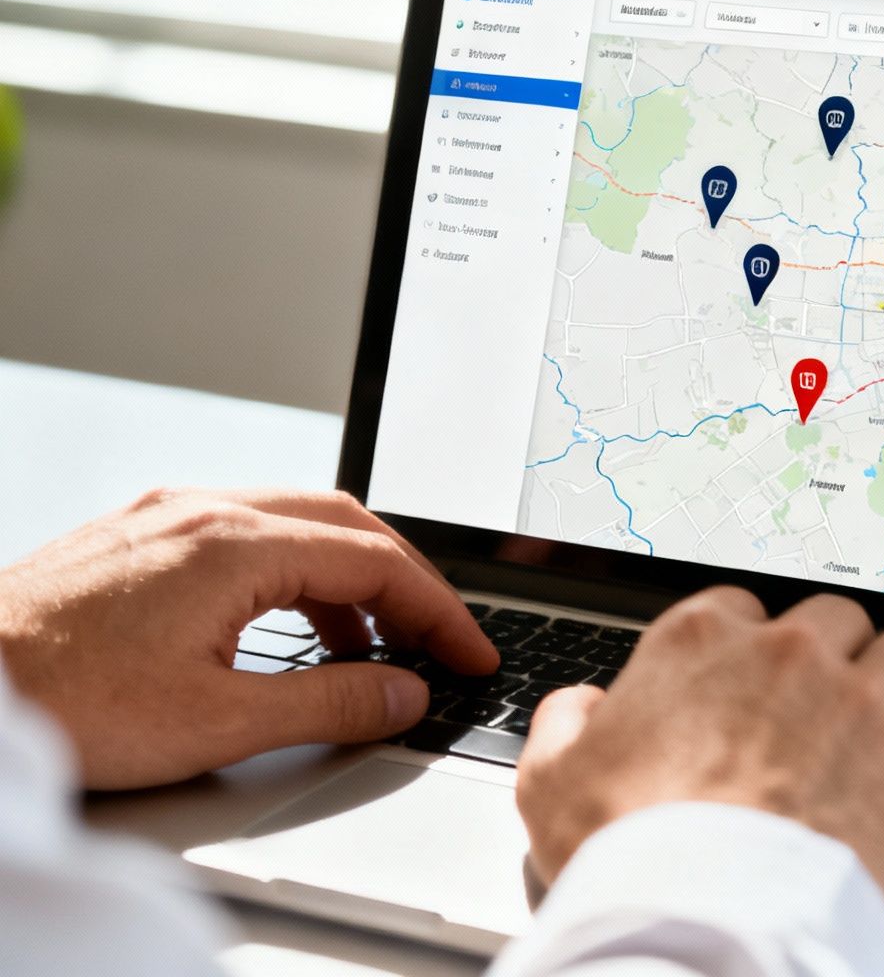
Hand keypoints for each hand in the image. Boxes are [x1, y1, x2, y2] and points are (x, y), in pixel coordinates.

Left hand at [0, 488, 496, 789]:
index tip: (469, 653)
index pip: (375, 560)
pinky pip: (245, 534)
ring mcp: (165, 517)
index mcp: (233, 544)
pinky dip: (293, 575)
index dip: (438, 611)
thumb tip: (404, 695)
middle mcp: (202, 511)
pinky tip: (290, 629)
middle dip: (405, 583)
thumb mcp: (217, 722)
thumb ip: (329, 704)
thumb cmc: (64, 702)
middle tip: (439, 641)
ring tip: (371, 650)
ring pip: (295, 523)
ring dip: (348, 579)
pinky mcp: (136, 537)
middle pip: (345, 523)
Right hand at [515, 587, 883, 912]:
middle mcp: (791, 655)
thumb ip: (564, 725)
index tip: (763, 677)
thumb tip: (581, 706)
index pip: (744, 606)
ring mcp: (863, 704)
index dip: (757, 645)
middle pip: (840, 619)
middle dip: (843, 656)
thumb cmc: (628, 855)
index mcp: (704, 644)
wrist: (700, 919)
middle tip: (840, 702)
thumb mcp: (550, 782)